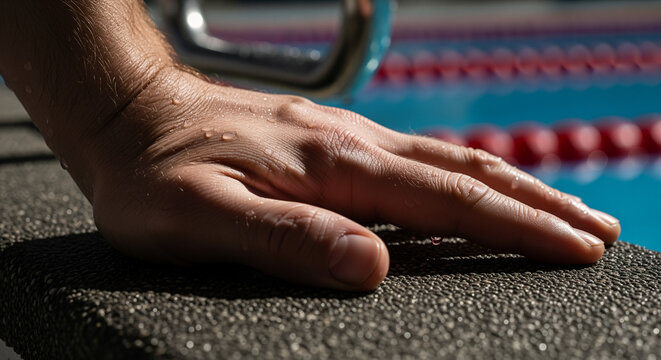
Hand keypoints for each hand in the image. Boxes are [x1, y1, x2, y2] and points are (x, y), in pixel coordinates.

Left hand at [87, 68, 619, 290]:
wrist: (132, 114)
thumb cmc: (155, 174)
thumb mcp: (201, 217)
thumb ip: (284, 239)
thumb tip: (370, 267)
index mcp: (332, 168)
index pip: (448, 201)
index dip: (517, 227)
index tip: (577, 247)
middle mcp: (350, 145)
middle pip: (466, 173)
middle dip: (538, 203)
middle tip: (597, 230)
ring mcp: (343, 138)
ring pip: (447, 160)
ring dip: (511, 186)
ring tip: (559, 210)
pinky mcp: (329, 140)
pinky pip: (414, 158)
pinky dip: (463, 177)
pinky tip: (472, 190)